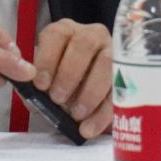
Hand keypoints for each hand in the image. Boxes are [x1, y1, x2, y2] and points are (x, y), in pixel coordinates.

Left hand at [31, 19, 112, 139]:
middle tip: (58, 98)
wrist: (85, 90)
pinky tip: (89, 128)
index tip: (40, 84)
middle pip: (84, 44)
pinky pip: (119, 92)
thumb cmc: (61, 81)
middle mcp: (91, 35)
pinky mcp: (127, 76)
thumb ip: (39, 87)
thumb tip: (33, 100)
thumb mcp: (47, 79)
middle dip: (69, 73)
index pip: (57, 35)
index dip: (47, 59)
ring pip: (107, 64)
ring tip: (76, 114)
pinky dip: (102, 114)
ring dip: (90, 91)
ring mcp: (112, 51)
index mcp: (65, 32)